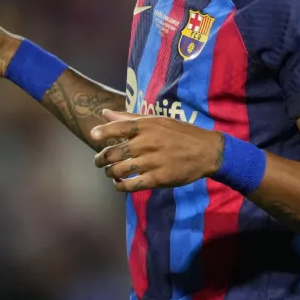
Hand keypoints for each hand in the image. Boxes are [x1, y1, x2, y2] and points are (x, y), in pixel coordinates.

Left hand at [89, 109, 224, 191]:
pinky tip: (120, 184)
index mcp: (146, 126)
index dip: (101, 132)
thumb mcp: (158, 121)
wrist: (207, 151)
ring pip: (119, 170)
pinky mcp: (157, 179)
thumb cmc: (180, 134)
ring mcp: (151, 162)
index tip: (93, 136)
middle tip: (99, 161)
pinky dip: (120, 186)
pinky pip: (131, 185)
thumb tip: (104, 113)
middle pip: (113, 153)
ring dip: (110, 173)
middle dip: (100, 159)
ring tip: (111, 173)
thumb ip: (129, 118)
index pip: (117, 127)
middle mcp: (146, 143)